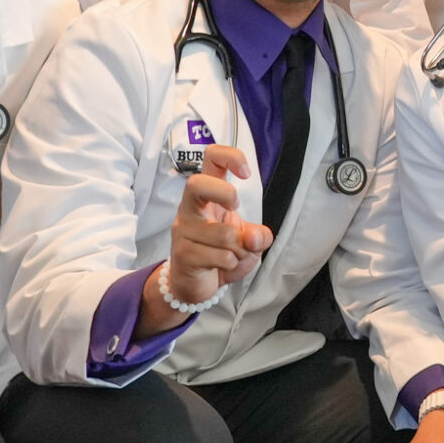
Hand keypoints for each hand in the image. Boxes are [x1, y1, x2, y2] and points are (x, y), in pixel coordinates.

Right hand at [140, 144, 271, 337]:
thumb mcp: (249, 241)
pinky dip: (231, 263)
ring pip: (223, 234)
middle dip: (225, 195)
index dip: (230, 157)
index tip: (245, 172)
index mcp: (207, 195)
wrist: (196, 285)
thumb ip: (259, 236)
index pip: (211, 159)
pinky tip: (222, 265)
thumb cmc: (220, 253)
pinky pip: (220, 257)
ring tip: (234, 254)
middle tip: (235, 209)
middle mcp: (190, 208)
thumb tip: (254, 237)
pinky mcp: (183, 254)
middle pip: (196, 184)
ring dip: (240, 249)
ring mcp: (183, 231)